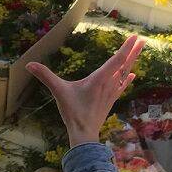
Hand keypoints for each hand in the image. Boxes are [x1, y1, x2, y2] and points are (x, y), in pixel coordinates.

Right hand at [28, 34, 143, 146]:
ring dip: (132, 62)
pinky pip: (122, 85)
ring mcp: (111, 92)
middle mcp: (109, 84)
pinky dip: (128, 78)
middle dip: (134, 52)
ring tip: (138, 51)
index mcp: (100, 79)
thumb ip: (45, 76)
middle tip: (143, 41)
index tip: (136, 37)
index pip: (117, 60)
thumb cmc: (73, 112)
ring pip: (125, 74)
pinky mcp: (110, 100)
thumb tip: (29, 64)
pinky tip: (133, 75)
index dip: (126, 48)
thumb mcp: (59, 92)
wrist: (84, 134)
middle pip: (125, 64)